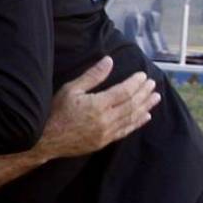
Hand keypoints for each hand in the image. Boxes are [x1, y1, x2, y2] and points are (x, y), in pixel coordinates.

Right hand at [36, 57, 159, 160]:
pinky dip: (137, 123)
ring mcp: (106, 133)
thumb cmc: (56, 112)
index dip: (135, 83)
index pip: (124, 92)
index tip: (143, 76)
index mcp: (98, 105)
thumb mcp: (71, 89)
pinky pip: (125, 131)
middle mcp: (106, 120)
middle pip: (131, 104)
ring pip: (131, 118)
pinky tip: (145, 116)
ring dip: (145, 106)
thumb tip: (109, 61)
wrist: (46, 140)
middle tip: (153, 84)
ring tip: (156, 97)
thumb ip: (92, 76)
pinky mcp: (104, 142)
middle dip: (143, 93)